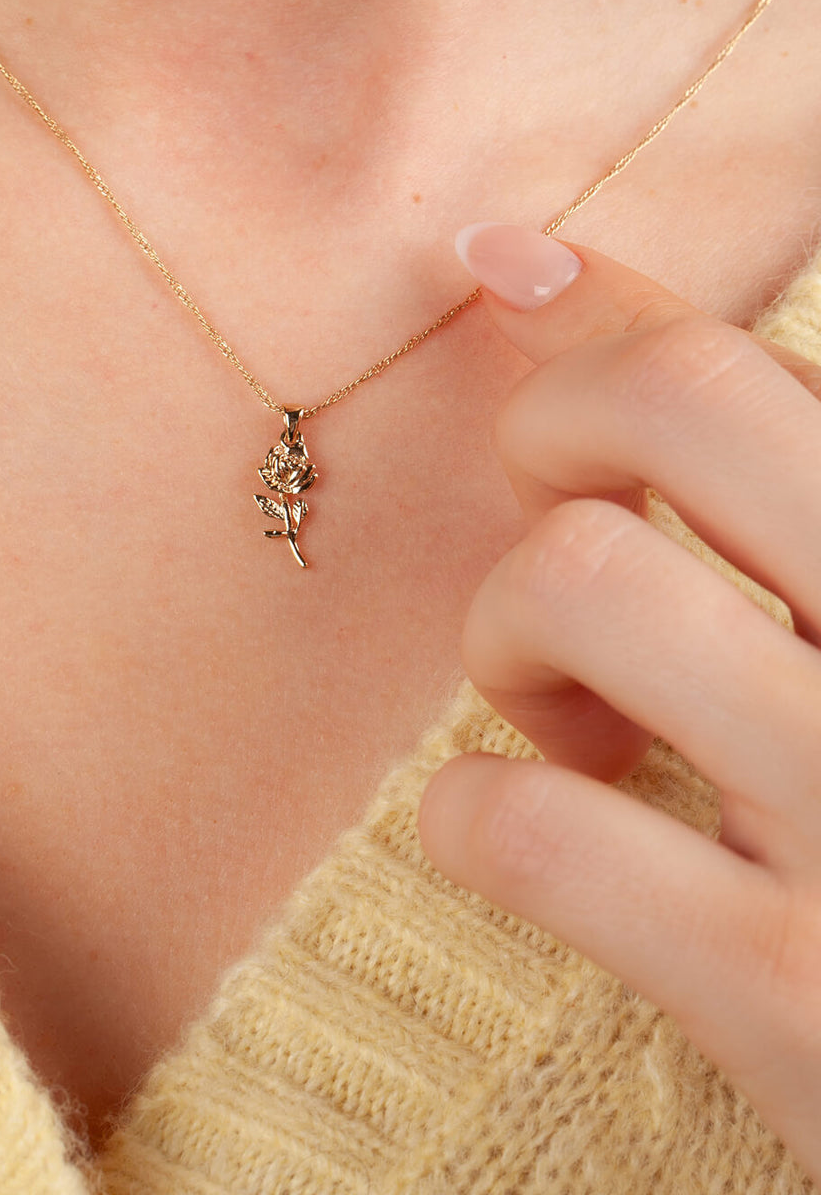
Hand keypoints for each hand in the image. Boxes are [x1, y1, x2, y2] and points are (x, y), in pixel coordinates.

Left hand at [417, 223, 820, 1182]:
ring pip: (579, 581)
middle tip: (559, 516)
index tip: (506, 268)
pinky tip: (516, 838)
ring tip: (567, 714)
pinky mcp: (797, 998)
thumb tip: (522, 264)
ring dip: (511, 635)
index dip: (604, 306)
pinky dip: (474, 818)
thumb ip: (758, 468)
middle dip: (553, 429)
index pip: (746, 363)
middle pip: (673, 402)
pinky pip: (531, 829)